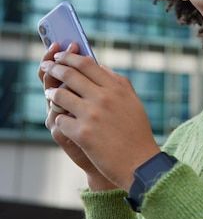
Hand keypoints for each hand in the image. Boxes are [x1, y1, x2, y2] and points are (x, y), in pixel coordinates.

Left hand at [40, 49, 160, 190]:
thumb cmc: (136, 132)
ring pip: (61, 95)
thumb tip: (98, 66)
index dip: (69, 57)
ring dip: (52, 93)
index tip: (59, 55)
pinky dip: (60, 119)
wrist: (140, 163)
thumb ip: (116, 82)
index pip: (87, 64)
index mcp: (116, 87)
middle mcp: (104, 97)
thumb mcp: (132, 101)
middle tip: (46, 67)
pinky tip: (63, 121)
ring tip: (50, 93)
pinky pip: (60, 119)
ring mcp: (92, 115)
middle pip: (70, 74)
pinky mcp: (82, 134)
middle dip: (54, 68)